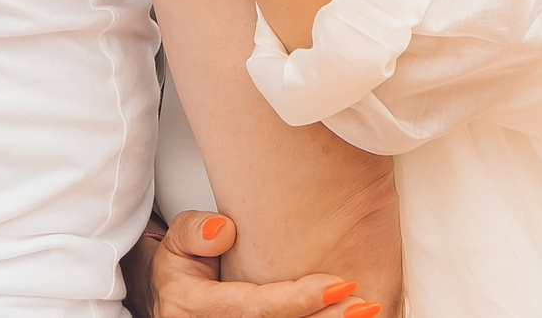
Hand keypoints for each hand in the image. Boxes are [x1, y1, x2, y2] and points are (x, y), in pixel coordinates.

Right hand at [128, 211, 377, 317]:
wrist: (173, 300)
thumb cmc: (183, 266)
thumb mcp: (177, 240)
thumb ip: (194, 232)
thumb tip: (224, 231)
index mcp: (192, 307)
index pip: (255, 307)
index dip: (298, 299)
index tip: (340, 285)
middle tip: (366, 306)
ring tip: (368, 313)